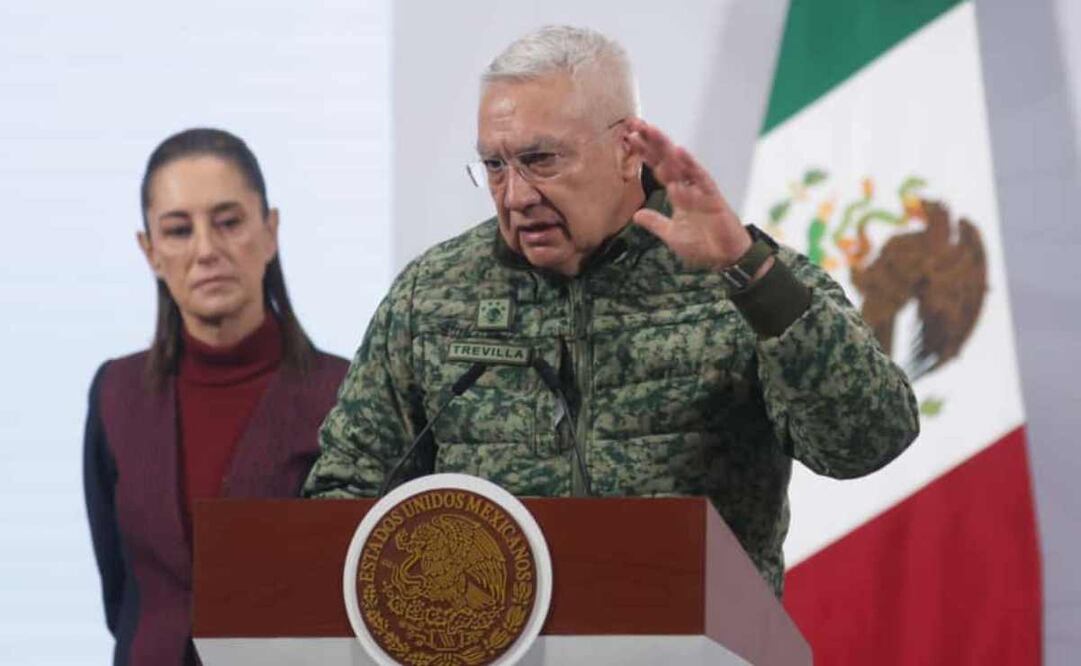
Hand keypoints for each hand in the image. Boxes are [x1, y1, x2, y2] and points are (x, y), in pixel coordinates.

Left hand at [627, 118, 751, 269]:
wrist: (726, 258)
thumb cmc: (703, 245)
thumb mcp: (672, 235)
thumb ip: (656, 223)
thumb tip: (637, 216)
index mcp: (679, 193)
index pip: (659, 168)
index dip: (645, 154)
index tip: (630, 138)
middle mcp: (689, 187)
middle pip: (668, 159)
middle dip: (652, 142)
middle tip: (635, 124)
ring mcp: (701, 190)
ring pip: (681, 163)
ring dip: (666, 147)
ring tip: (651, 131)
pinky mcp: (713, 197)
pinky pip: (701, 178)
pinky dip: (690, 165)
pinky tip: (679, 151)